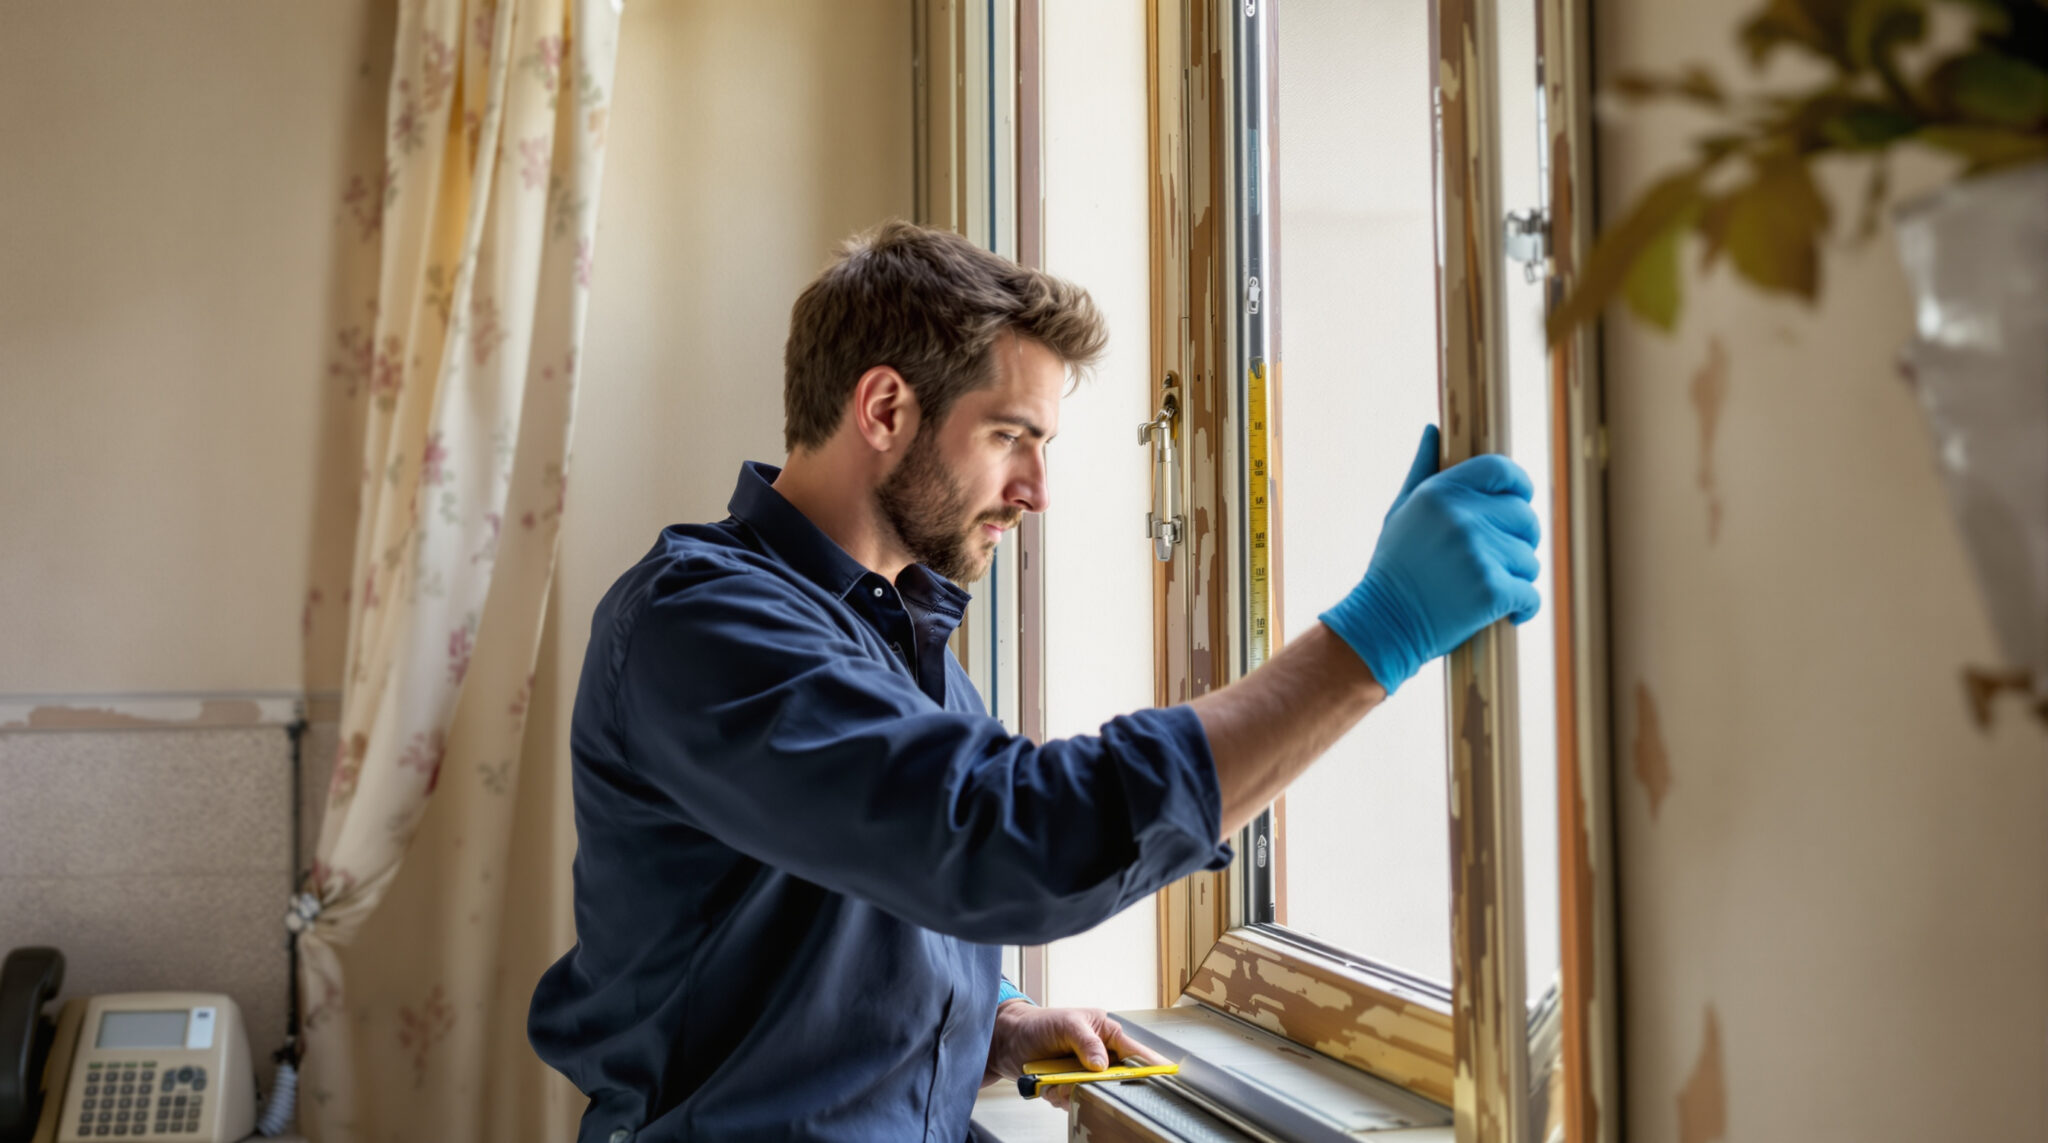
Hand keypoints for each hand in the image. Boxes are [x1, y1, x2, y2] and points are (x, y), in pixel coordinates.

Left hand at [982, 1001, 1166, 1111]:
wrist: (1009, 1040)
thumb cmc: (1040, 1023)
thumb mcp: (1066, 1024)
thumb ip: (1086, 1041)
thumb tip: (1102, 1063)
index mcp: (1107, 1034)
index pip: (1135, 1052)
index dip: (1149, 1065)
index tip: (1162, 1077)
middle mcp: (1100, 1056)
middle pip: (1117, 1080)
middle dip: (1099, 1084)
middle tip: (1080, 1079)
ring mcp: (1085, 1075)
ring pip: (1094, 1094)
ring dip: (1074, 1091)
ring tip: (1057, 1078)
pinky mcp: (1070, 1089)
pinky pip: (1074, 1102)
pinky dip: (1060, 1097)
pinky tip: (1049, 1083)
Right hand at [1319, 425, 1540, 693]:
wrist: (1382, 624)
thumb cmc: (1393, 568)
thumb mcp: (1401, 512)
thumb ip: (1422, 470)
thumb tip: (1434, 429)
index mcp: (1441, 493)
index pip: (1501, 470)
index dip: (1519, 484)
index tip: (1520, 499)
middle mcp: (1462, 518)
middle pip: (1525, 517)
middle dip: (1519, 539)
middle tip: (1501, 559)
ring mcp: (1478, 554)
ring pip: (1530, 559)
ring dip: (1518, 577)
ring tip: (1490, 589)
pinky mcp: (1491, 590)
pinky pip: (1530, 594)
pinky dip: (1523, 608)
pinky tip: (1507, 614)